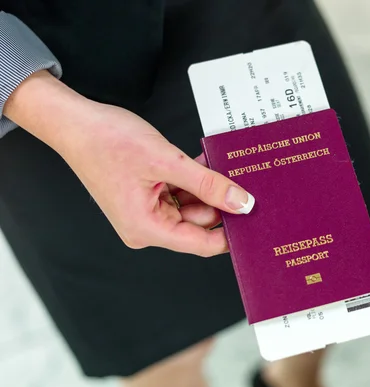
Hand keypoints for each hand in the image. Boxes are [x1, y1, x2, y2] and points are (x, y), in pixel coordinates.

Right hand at [5, 71, 253, 256]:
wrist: (75, 122)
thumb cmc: (106, 141)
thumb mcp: (167, 161)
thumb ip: (208, 184)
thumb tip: (241, 202)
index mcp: (147, 228)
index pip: (202, 244)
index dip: (231, 233)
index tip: (256, 220)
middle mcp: (147, 226)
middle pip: (199, 222)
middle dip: (220, 201)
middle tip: (244, 181)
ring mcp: (147, 210)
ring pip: (193, 205)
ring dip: (208, 186)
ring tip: (221, 165)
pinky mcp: (148, 196)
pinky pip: (181, 192)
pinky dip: (194, 179)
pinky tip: (206, 163)